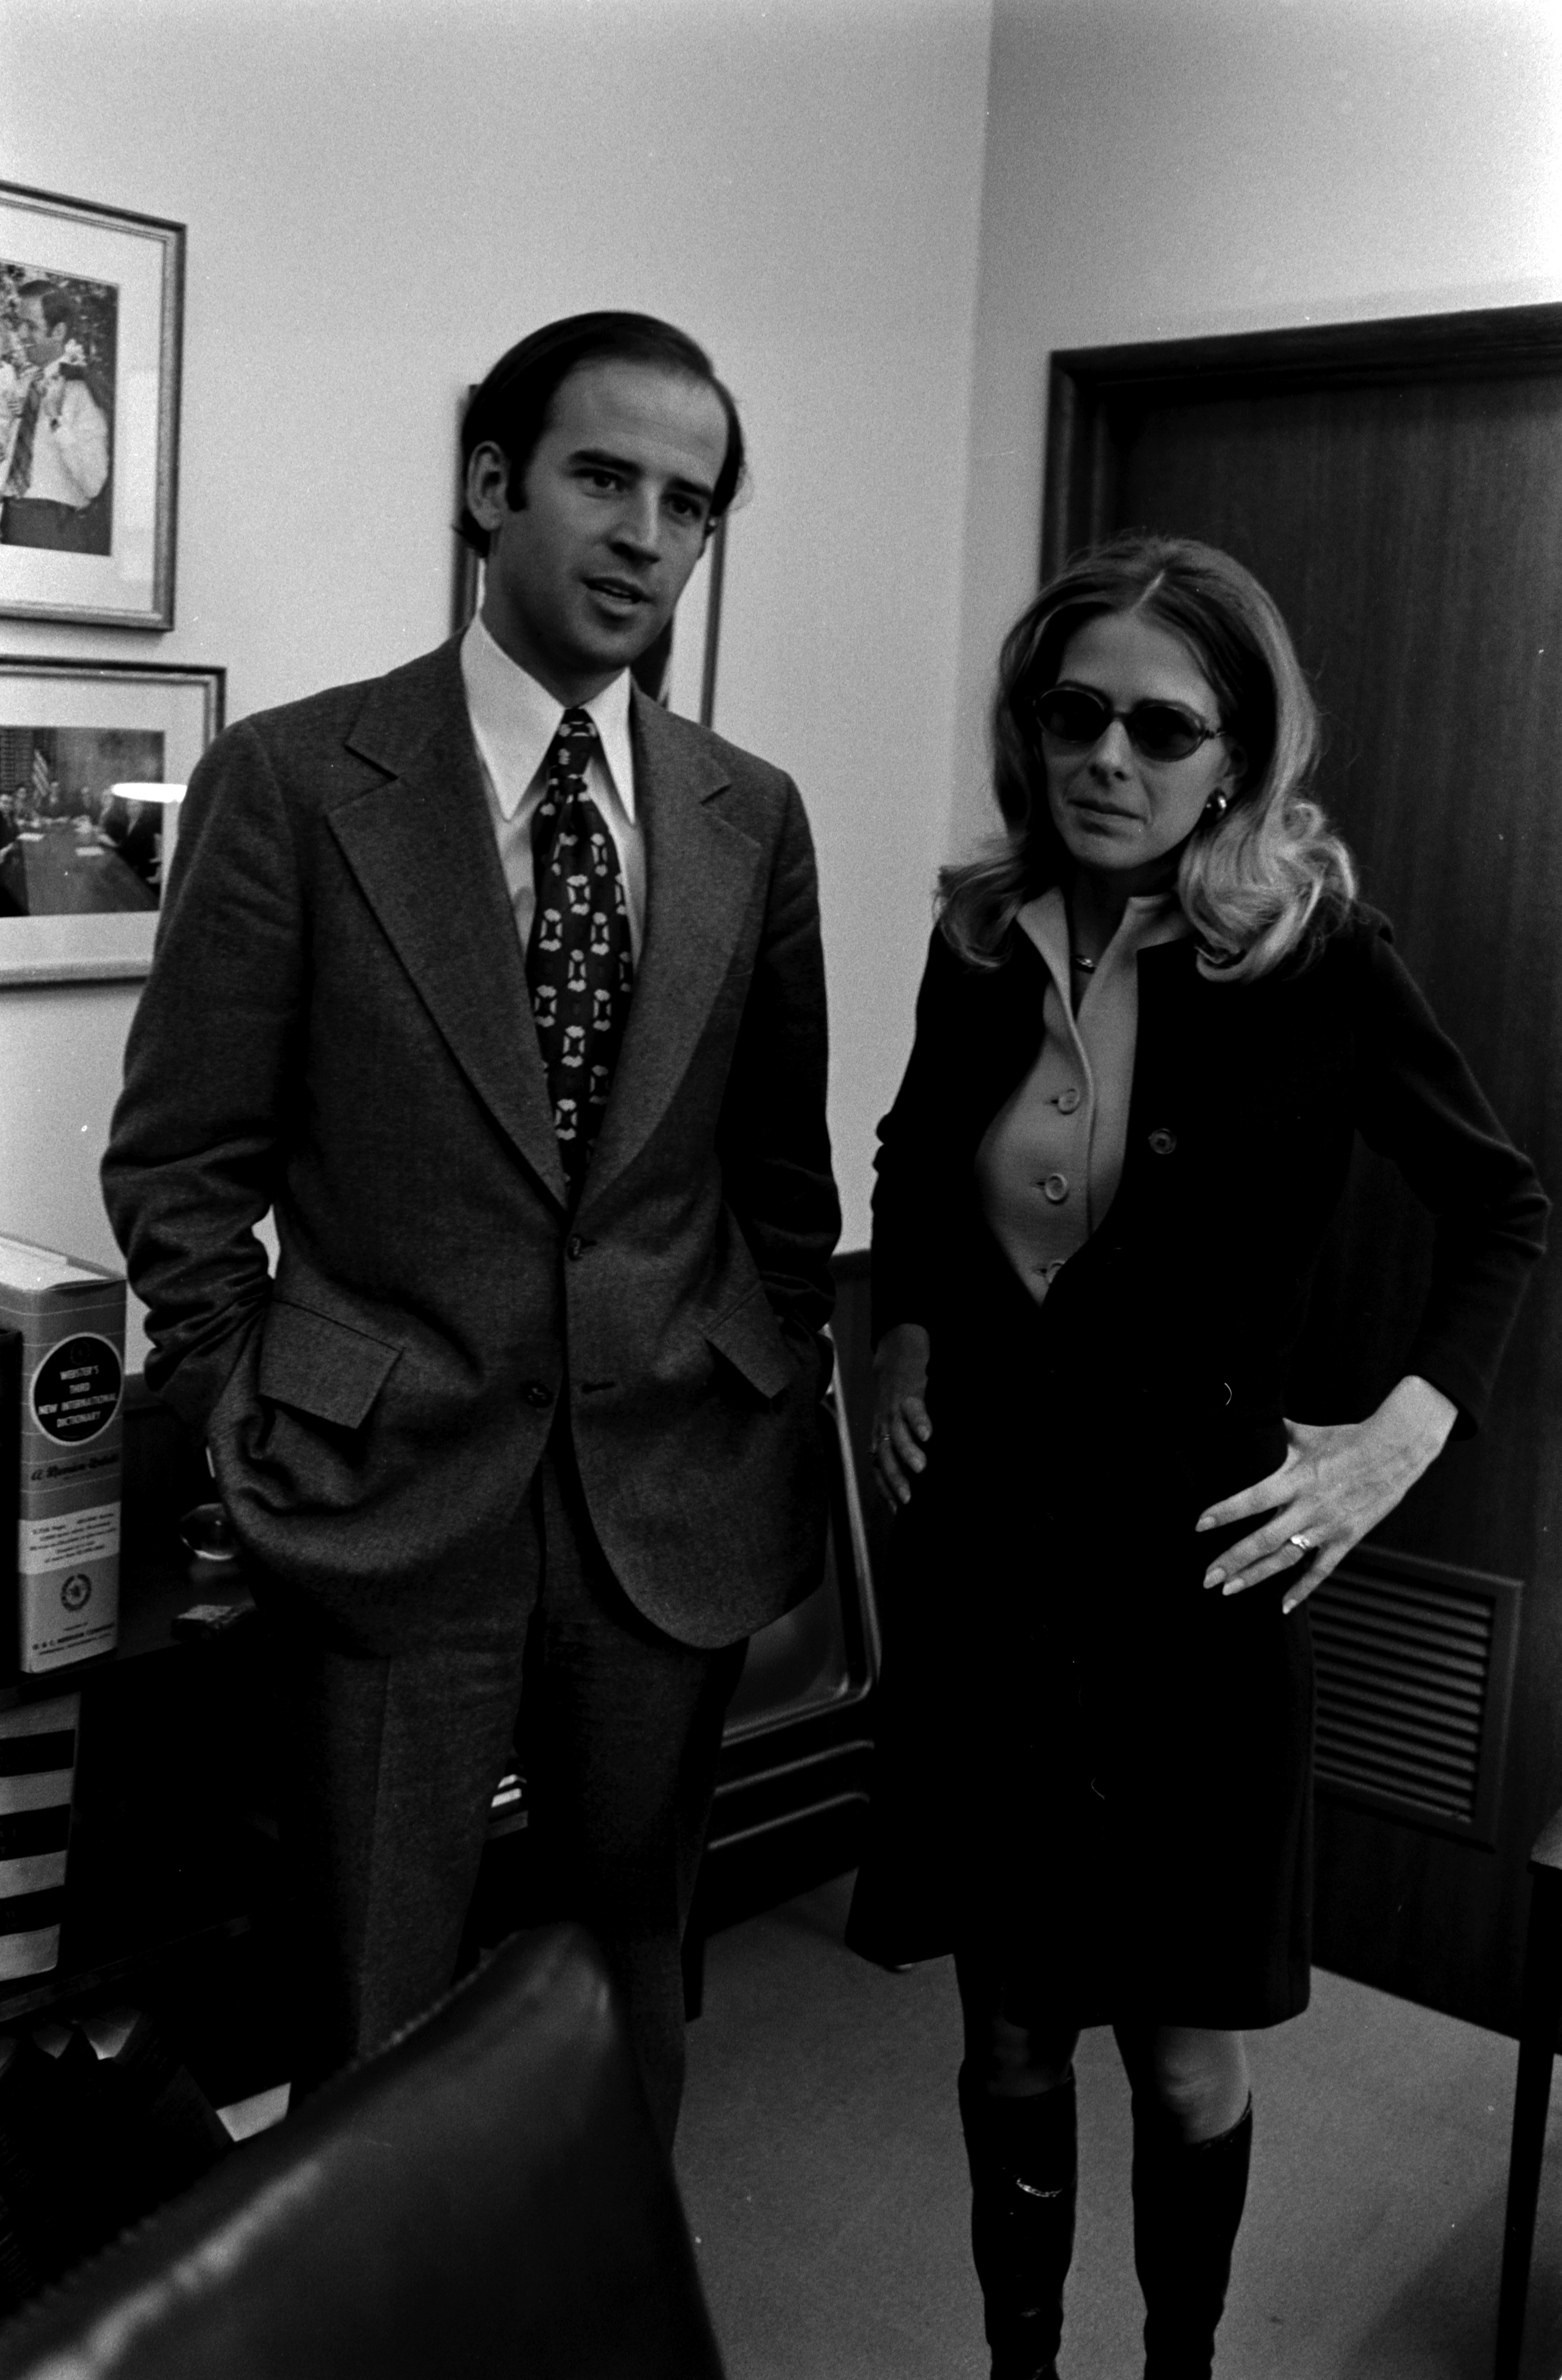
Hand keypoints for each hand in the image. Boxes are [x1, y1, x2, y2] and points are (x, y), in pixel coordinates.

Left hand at [872, 1322, 931, 1510]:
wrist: (897, 1355)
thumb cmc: (900, 1396)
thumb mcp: (897, 1422)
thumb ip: (904, 1447)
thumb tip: (919, 1477)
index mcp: (880, 1436)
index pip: (878, 1468)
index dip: (887, 1490)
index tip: (899, 1511)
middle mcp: (883, 1425)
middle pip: (884, 1456)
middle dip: (895, 1479)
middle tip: (908, 1500)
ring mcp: (894, 1408)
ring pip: (896, 1433)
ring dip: (907, 1451)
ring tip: (921, 1469)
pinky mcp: (908, 1391)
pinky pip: (912, 1407)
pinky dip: (918, 1421)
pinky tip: (929, 1434)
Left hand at [1195, 1374, 1457, 1613]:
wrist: (1395, 1450)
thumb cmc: (1347, 1440)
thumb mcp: (1305, 1435)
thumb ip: (1274, 1435)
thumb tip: (1248, 1420)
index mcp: (1295, 1480)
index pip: (1252, 1499)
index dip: (1225, 1513)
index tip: (1199, 1525)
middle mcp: (1308, 1507)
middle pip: (1263, 1540)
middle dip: (1232, 1560)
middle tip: (1206, 1578)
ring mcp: (1328, 1527)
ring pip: (1286, 1558)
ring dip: (1256, 1576)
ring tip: (1229, 1590)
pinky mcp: (1346, 1538)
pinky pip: (1321, 1570)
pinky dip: (1302, 1589)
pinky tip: (1283, 1606)